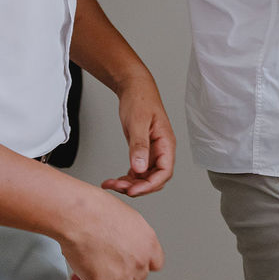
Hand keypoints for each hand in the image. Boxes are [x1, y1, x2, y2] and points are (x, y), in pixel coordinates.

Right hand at [59, 188, 163, 279]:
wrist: (80, 215)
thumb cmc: (97, 210)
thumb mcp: (127, 218)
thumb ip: (131, 236)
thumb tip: (123, 244)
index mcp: (148, 242)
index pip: (155, 264)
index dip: (141, 265)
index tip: (130, 264)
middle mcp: (139, 260)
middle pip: (138, 278)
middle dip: (122, 274)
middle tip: (107, 266)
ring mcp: (122, 275)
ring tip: (93, 274)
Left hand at [101, 74, 175, 196]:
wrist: (135, 88)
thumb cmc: (140, 100)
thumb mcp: (138, 123)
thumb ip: (139, 146)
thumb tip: (140, 168)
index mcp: (166, 143)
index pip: (165, 172)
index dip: (150, 185)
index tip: (133, 190)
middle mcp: (161, 150)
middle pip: (155, 178)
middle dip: (137, 187)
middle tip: (117, 186)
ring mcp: (152, 152)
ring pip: (145, 177)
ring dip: (130, 184)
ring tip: (111, 184)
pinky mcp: (142, 151)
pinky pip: (137, 171)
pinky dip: (127, 178)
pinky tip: (114, 179)